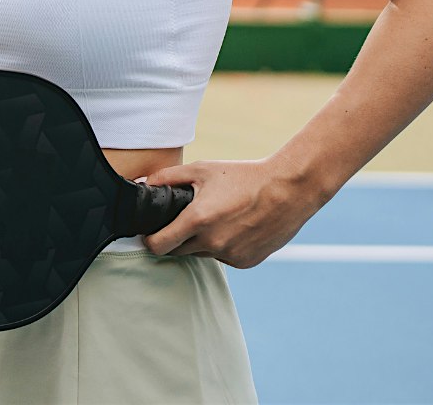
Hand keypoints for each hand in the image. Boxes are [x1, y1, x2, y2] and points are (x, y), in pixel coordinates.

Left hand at [138, 158, 331, 268]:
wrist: (288, 190)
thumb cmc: (243, 176)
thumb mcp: (203, 169)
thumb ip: (168, 177)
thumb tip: (143, 184)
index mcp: (198, 220)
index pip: (158, 245)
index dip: (149, 240)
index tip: (150, 233)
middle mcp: (213, 242)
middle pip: (177, 251)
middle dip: (175, 239)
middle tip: (183, 222)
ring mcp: (230, 255)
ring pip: (201, 254)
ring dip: (200, 242)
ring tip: (215, 219)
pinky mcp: (245, 262)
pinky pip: (222, 258)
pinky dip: (222, 247)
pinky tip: (233, 228)